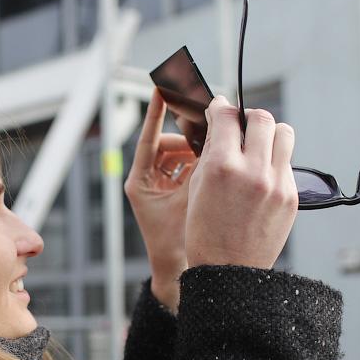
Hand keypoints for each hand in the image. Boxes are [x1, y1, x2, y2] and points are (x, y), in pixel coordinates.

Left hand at [124, 89, 197, 294]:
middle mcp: (149, 181)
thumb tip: (215, 138)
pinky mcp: (176, 193)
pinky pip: (190, 169)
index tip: (160, 88)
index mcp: (140, 182)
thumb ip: (200, 170)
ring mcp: (163, 187)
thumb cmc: (177, 243)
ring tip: (216, 156)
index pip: (149, 139)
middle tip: (210, 134)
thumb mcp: (189, 201)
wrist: (179, 271)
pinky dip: (203, 166)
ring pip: (182, 156)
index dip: (155, 113)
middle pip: (169, 145)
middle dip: (190, 141)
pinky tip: (219, 167)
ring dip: (200, 154)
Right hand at [185, 95, 297, 268]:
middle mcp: (253, 170)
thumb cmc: (204, 232)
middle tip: (240, 127)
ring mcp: (276, 183)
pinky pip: (286, 164)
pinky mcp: (291, 196)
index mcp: (222, 166)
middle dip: (248, 117)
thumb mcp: (196, 188)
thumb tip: (219, 125)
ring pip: (283, 134)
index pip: (226, 116)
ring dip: (269, 134)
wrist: (229, 271)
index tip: (219, 108)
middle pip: (261, 118)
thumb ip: (210, 152)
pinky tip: (260, 179)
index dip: (220, 107)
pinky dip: (273, 163)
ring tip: (257, 147)